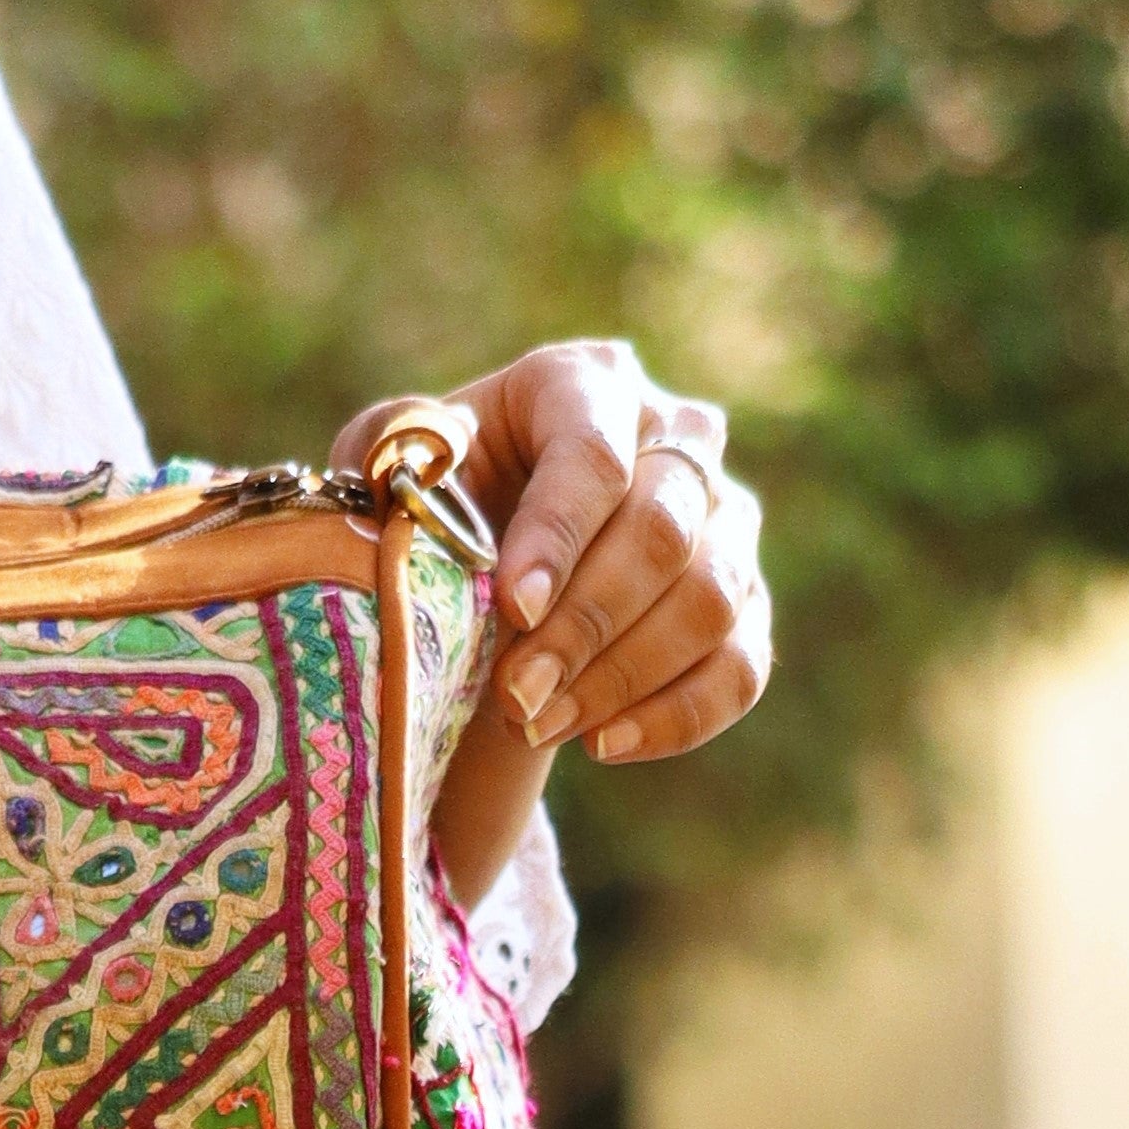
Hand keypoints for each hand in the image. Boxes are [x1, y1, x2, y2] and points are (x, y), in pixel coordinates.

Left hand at [339, 341, 766, 902]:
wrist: (476, 578)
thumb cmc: (425, 515)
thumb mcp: (385, 475)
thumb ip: (390, 456)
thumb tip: (422, 472)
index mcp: (584, 385)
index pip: (596, 451)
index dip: (559, 535)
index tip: (516, 610)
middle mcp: (677, 436)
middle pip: (663, 532)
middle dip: (585, 626)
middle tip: (515, 697)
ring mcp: (723, 519)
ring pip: (712, 600)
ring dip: (622, 677)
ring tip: (539, 724)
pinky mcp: (743, 601)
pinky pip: (741, 665)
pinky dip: (677, 717)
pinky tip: (601, 743)